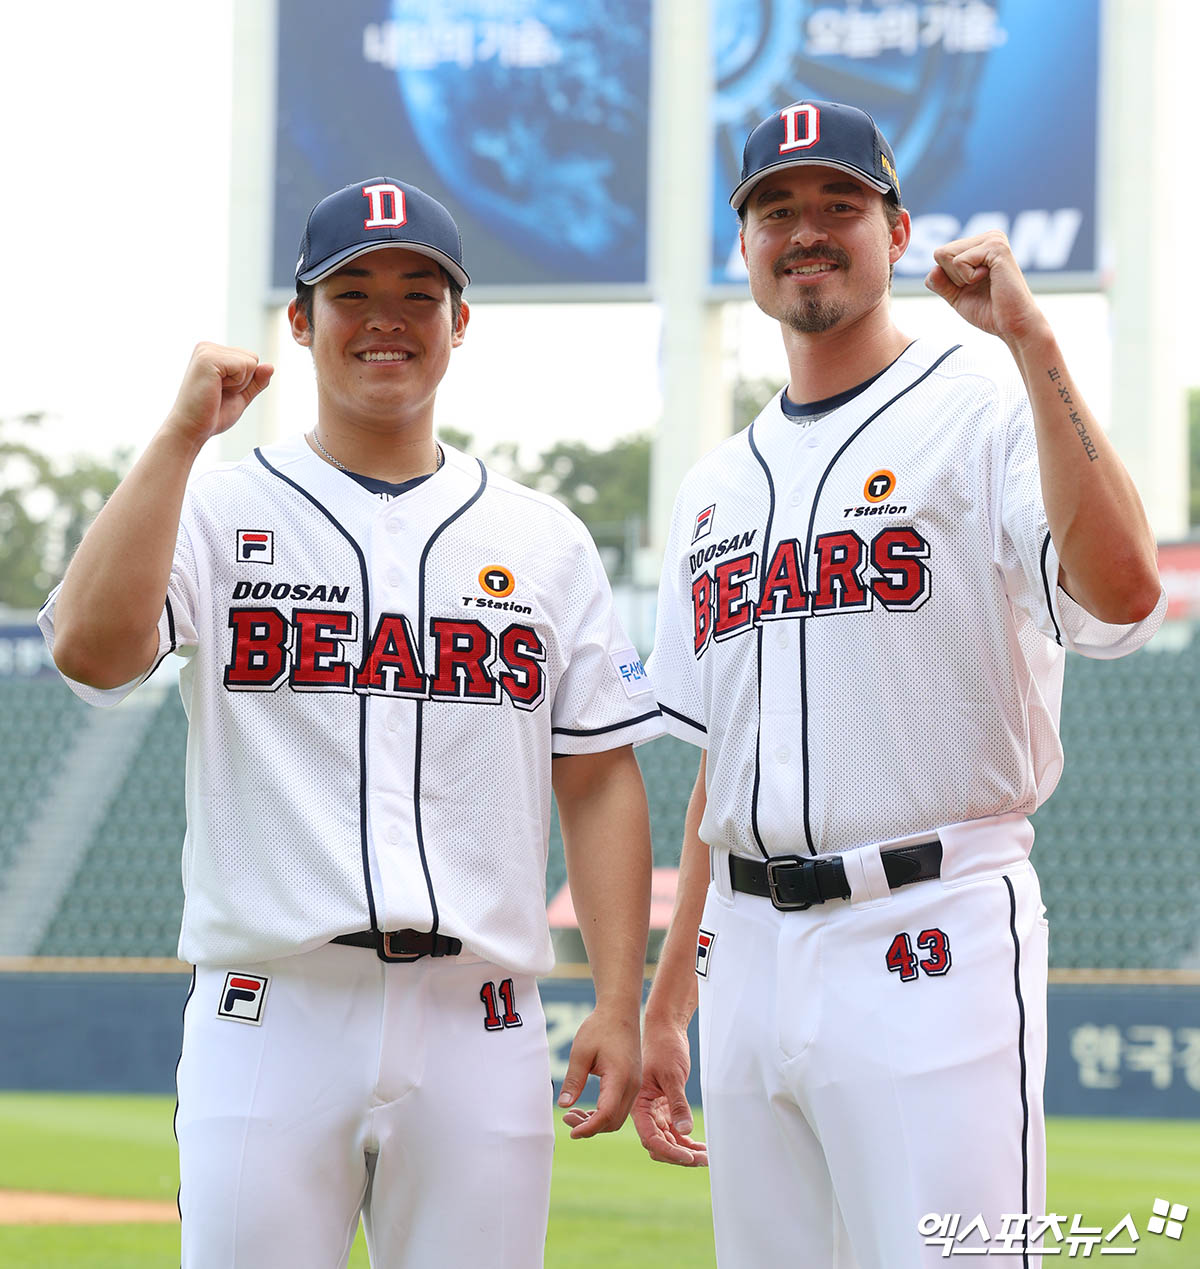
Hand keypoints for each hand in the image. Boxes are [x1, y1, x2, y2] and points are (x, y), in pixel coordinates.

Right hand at [166, 342, 273, 447]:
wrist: (191, 429)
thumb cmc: (212, 414)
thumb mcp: (241, 396)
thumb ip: (256, 381)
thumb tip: (271, 366)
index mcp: (212, 353)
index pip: (251, 359)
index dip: (245, 381)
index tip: (222, 391)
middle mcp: (207, 347)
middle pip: (253, 358)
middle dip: (244, 382)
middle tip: (220, 393)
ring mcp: (206, 351)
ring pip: (251, 362)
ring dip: (240, 384)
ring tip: (217, 391)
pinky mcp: (208, 358)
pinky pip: (244, 366)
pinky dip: (237, 384)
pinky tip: (216, 390)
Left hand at [556, 1004, 640, 1139]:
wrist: (620, 1011)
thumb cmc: (600, 1027)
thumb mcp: (581, 1052)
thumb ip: (574, 1080)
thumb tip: (564, 1105)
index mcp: (620, 1078)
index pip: (606, 1115)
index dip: (588, 1128)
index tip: (571, 1131)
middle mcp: (632, 1085)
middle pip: (613, 1121)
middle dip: (590, 1127)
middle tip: (567, 1119)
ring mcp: (635, 1084)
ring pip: (618, 1116)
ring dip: (597, 1121)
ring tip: (573, 1114)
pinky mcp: (633, 1082)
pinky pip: (620, 1106)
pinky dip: (604, 1113)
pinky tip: (587, 1108)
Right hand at [631, 1015, 706, 1165]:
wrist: (667, 1030)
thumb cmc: (664, 1047)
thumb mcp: (672, 1076)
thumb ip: (677, 1104)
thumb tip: (684, 1132)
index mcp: (640, 1105)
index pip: (651, 1138)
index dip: (669, 1151)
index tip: (688, 1157)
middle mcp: (646, 1111)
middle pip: (660, 1144)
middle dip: (680, 1155)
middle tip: (703, 1159)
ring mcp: (656, 1110)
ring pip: (669, 1140)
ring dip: (686, 1150)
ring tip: (707, 1157)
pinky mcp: (667, 1106)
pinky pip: (675, 1130)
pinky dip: (687, 1140)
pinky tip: (702, 1147)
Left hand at [924, 231, 1049, 347]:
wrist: (1012, 325)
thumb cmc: (989, 312)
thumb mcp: (956, 296)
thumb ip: (940, 283)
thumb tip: (932, 270)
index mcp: (980, 245)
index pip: (940, 255)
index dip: (949, 279)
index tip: (973, 287)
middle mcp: (988, 237)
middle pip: (940, 253)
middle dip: (952, 278)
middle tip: (978, 286)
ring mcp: (993, 239)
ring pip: (946, 255)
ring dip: (960, 278)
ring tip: (985, 282)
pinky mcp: (996, 247)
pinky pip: (959, 261)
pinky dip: (968, 278)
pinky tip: (990, 279)